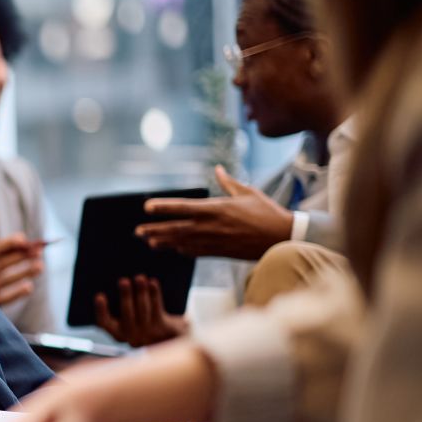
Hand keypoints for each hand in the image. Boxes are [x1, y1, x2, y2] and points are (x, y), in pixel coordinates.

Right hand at [0, 234, 46, 306]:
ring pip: (3, 280)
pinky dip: (16, 292)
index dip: (7, 245)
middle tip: (38, 252)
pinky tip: (29, 287)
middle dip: (20, 256)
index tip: (24, 240)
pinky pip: (4, 298)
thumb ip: (2, 252)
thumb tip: (23, 239)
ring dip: (23, 272)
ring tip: (40, 266)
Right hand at [95, 275, 186, 345]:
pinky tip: (152, 282)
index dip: (101, 310)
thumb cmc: (145, 320)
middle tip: (123, 280)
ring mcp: (149, 334)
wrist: (173, 337)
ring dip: (141, 292)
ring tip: (139, 277)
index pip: (105, 323)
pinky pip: (157, 308)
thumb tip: (121, 283)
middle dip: (126, 296)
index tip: (99, 295)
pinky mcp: (163, 329)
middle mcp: (132, 338)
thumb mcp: (132, 317)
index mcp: (118, 334)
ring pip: (143, 310)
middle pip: (127, 314)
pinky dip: (154, 294)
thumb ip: (124, 305)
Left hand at [136, 167, 293, 259]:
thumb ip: (228, 182)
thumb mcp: (247, 192)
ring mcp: (215, 241)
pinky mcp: (221, 252)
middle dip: (155, 230)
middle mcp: (212, 226)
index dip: (163, 208)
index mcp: (217, 208)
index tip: (146, 207)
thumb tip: (217, 169)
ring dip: (164, 242)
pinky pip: (196, 252)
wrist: (283, 237)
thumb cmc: (267, 212)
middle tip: (137, 231)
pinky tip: (172, 249)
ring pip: (182, 242)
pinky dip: (182, 250)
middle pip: (176, 228)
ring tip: (148, 241)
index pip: (183, 207)